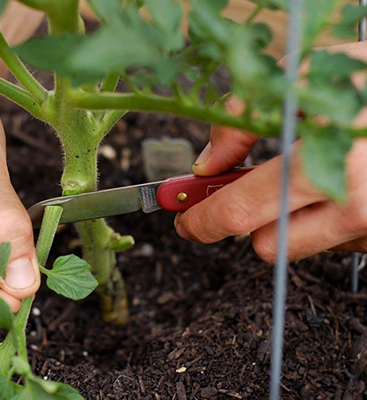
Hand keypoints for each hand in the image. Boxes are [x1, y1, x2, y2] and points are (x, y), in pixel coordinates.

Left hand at [174, 43, 366, 263]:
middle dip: (243, 223)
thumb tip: (208, 163)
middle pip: (266, 245)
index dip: (204, 219)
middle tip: (231, 199)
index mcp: (330, 161)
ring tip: (303, 176)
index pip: (243, 211)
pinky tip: (336, 185)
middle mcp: (356, 206)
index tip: (186, 221)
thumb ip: (247, 117)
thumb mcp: (310, 75)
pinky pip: (336, 241)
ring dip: (287, 220)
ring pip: (299, 246)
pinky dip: (323, 219)